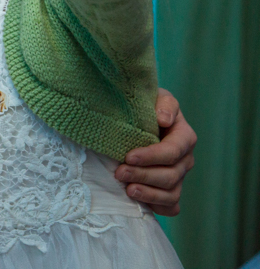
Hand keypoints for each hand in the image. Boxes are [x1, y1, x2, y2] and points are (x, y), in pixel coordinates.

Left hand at [114, 88, 196, 215]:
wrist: (140, 117)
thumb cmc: (147, 106)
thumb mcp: (156, 97)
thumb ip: (164, 104)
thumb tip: (163, 119)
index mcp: (184, 137)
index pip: (172, 151)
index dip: (152, 156)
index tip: (129, 156)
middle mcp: (185, 159)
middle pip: (170, 175)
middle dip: (144, 176)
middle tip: (119, 173)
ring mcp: (179, 177)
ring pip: (171, 194)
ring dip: (149, 194)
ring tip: (127, 190)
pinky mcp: (169, 189)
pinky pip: (171, 206)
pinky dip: (157, 207)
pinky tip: (139, 203)